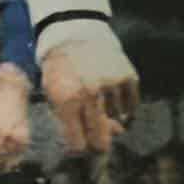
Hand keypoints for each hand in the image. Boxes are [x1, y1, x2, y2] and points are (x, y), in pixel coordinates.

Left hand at [41, 36, 139, 155]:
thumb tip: (83, 147)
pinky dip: (125, 108)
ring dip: (111, 120)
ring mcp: (111, 85)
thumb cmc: (59, 69)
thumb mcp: (52, 95)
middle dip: (99, 146)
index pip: (78, 143)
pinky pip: (131, 104)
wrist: (75, 34)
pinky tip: (116, 104)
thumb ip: (66, 121)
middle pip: (100, 139)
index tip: (81, 148)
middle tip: (98, 148)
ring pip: (117, 121)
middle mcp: (91, 95)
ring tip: (101, 110)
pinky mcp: (128, 76)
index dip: (80, 149)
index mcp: (67, 102)